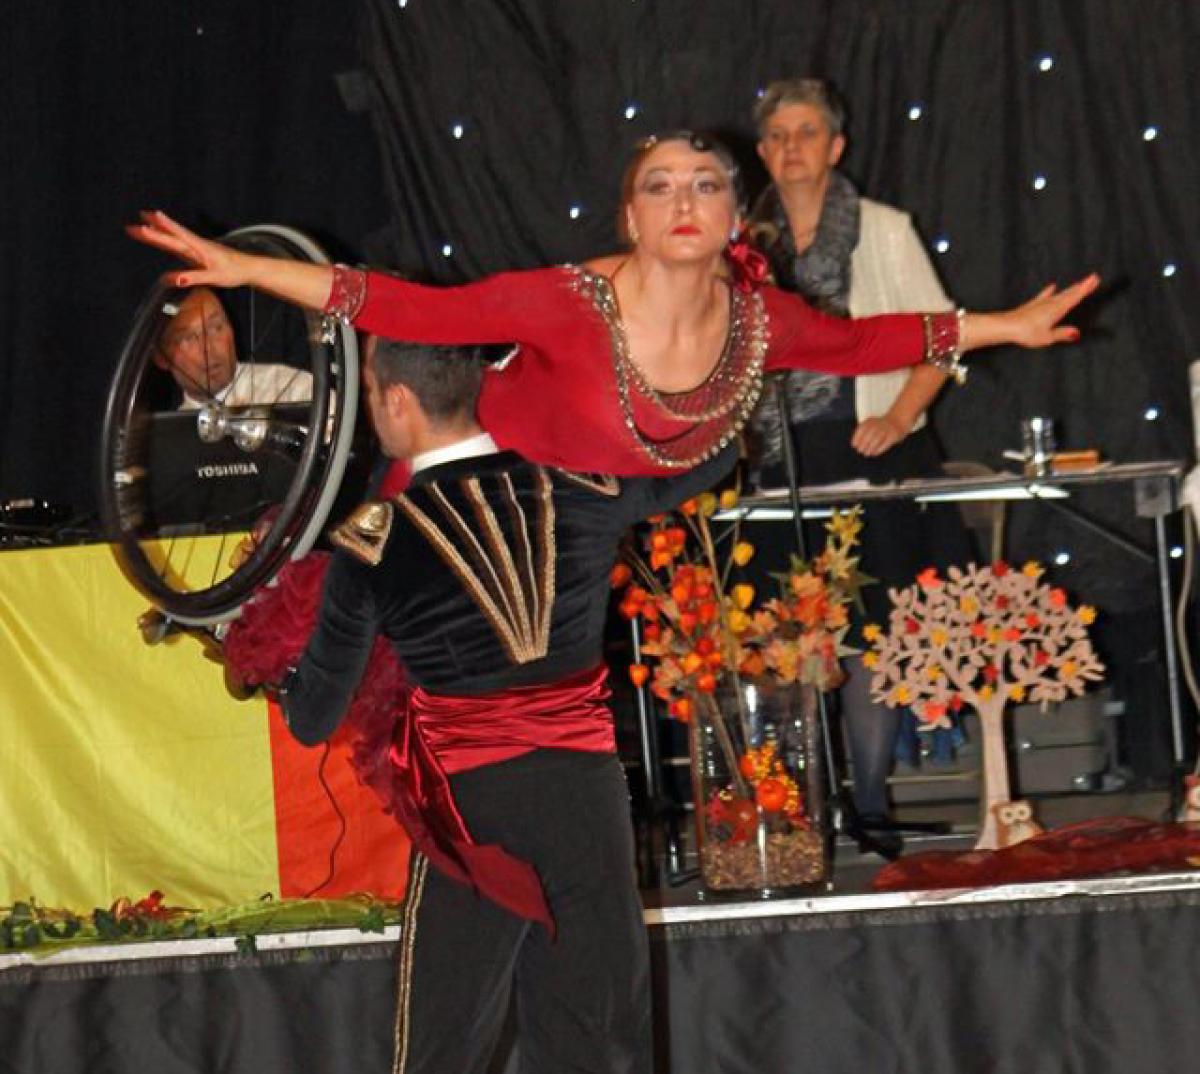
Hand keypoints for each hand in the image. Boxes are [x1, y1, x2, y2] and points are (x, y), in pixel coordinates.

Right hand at [126, 210, 251, 288]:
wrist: (249, 268)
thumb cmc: (233, 273)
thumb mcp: (214, 278)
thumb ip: (194, 277)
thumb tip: (174, 279)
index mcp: (199, 248)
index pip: (178, 235)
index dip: (164, 227)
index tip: (148, 218)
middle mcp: (195, 245)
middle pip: (170, 236)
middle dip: (151, 231)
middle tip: (131, 226)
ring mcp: (196, 248)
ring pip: (173, 238)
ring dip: (157, 231)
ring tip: (141, 224)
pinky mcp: (198, 252)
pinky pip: (179, 243)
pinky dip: (168, 237)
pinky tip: (161, 236)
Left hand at [851, 415, 906, 456]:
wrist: (898, 419)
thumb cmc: (881, 425)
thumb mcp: (870, 424)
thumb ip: (863, 432)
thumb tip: (854, 444)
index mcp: (871, 421)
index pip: (861, 429)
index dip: (856, 438)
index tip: (854, 445)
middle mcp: (878, 424)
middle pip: (868, 435)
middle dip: (863, 445)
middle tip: (860, 451)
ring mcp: (886, 429)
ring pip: (876, 440)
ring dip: (870, 448)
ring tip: (866, 453)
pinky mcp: (893, 435)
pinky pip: (885, 443)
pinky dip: (878, 450)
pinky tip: (874, 453)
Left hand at [966, 273, 1099, 350]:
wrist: (1005, 326)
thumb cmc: (1025, 333)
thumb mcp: (1046, 337)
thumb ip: (1062, 334)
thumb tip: (1076, 333)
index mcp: (1057, 310)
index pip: (1075, 297)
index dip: (1085, 289)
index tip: (1094, 279)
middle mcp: (1050, 304)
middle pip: (1069, 293)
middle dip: (1081, 286)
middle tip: (1093, 278)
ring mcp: (1041, 303)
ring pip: (1059, 294)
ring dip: (1070, 289)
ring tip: (1079, 283)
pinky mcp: (1032, 305)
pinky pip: (1044, 296)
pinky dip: (1049, 291)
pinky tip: (1053, 286)